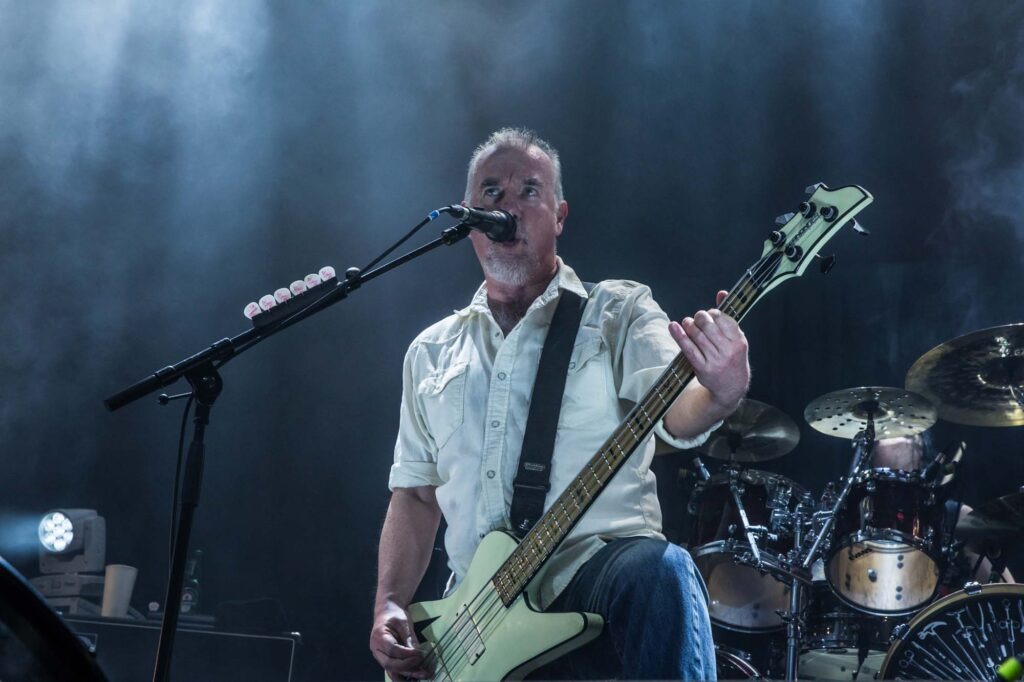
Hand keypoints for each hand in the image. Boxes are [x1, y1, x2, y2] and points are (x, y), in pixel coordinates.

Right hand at [369, 600, 431, 679]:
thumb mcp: (404, 622)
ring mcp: (379, 656)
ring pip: (391, 670)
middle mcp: (376, 649)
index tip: (421, 654)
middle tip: (424, 668)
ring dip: (408, 675)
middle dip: (408, 667)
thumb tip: (419, 653)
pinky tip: (416, 677)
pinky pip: (393, 670)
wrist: (387, 611)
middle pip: (390, 664)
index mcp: (379, 636)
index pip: (393, 650)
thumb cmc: (395, 614)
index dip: (407, 654)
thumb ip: (409, 638)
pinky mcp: (385, 659)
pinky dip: (404, 675)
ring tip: (424, 675)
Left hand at [668, 290, 749, 410]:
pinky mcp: (702, 368)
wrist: (732, 386)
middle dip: (700, 317)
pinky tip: (673, 327)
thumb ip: (727, 315)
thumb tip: (721, 293)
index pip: (723, 319)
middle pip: (708, 325)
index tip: (710, 314)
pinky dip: (679, 336)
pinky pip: (688, 349)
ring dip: (689, 325)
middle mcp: (728, 350)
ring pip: (697, 336)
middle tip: (697, 318)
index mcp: (738, 341)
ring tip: (688, 323)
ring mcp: (715, 360)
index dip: (713, 313)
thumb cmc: (732, 357)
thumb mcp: (735, 337)